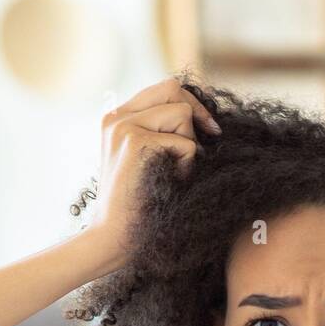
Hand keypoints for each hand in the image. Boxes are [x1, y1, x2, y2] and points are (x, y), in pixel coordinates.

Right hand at [90, 76, 220, 270]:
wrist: (111, 237)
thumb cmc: (136, 206)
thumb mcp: (146, 160)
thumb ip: (160, 133)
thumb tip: (199, 115)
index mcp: (116, 119)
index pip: (162, 89)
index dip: (190, 102)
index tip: (208, 127)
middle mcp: (116, 117)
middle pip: (172, 89)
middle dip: (197, 112)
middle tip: (213, 135)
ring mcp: (124, 127)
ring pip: (182, 113)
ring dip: (190, 145)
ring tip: (175, 172)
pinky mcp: (135, 142)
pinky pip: (186, 144)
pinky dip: (187, 166)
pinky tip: (171, 183)